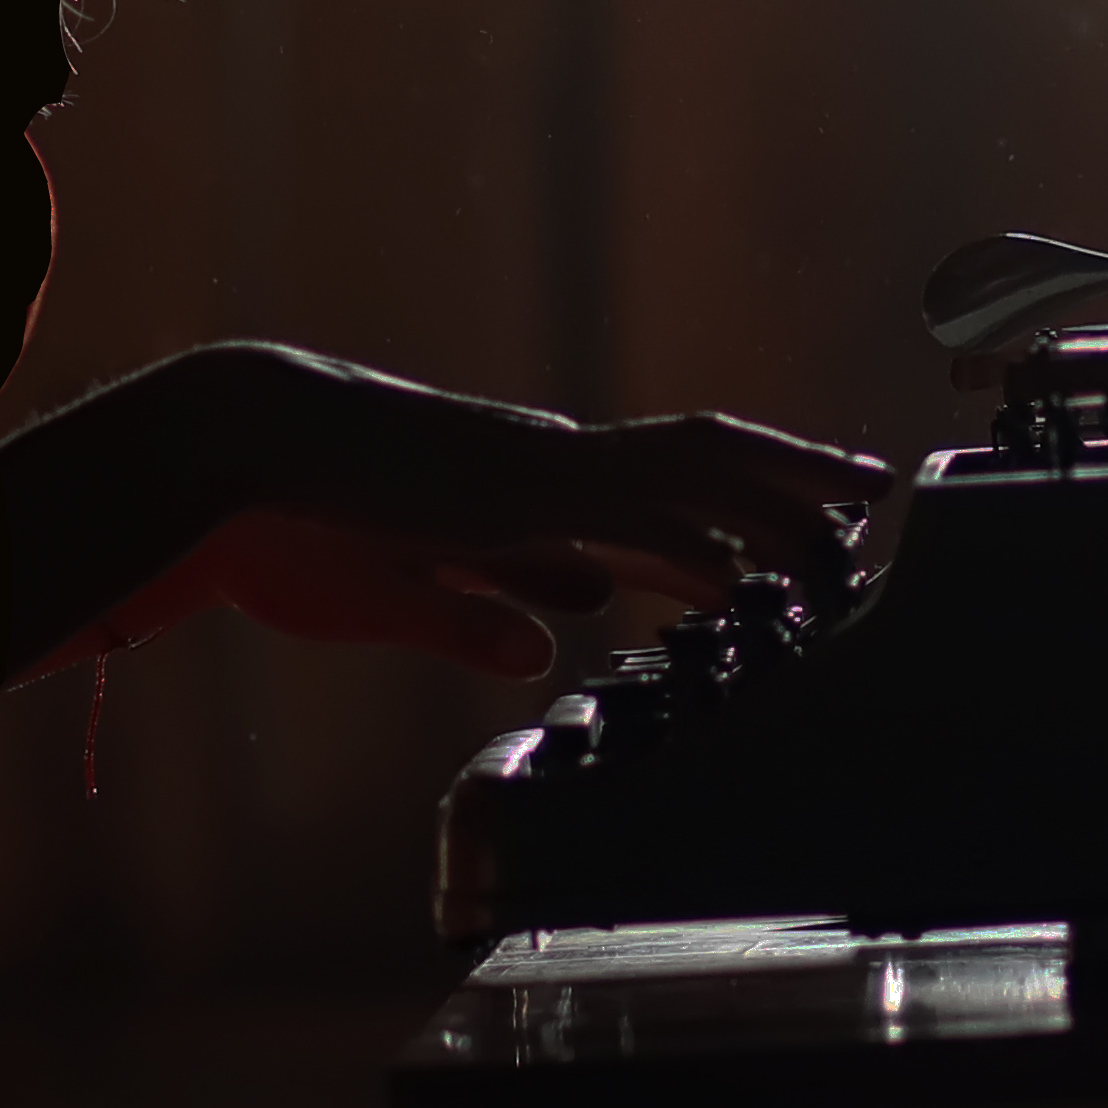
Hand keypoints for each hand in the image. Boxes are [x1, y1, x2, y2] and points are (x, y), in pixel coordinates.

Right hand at [0, 347, 878, 689]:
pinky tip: (763, 565)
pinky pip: (639, 512)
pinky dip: (710, 538)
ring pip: (693, 472)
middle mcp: (549, 471)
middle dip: (788, 478)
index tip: (797, 528)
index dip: (734, 511)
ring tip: (858, 510)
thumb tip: (545, 649)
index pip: (653, 497)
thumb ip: (478, 619)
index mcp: (522, 494)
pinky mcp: (520, 494)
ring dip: (778, 491)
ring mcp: (540, 474)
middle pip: (701, 464)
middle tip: (871, 494)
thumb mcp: (404, 594)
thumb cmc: (298, 528)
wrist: (237, 458)